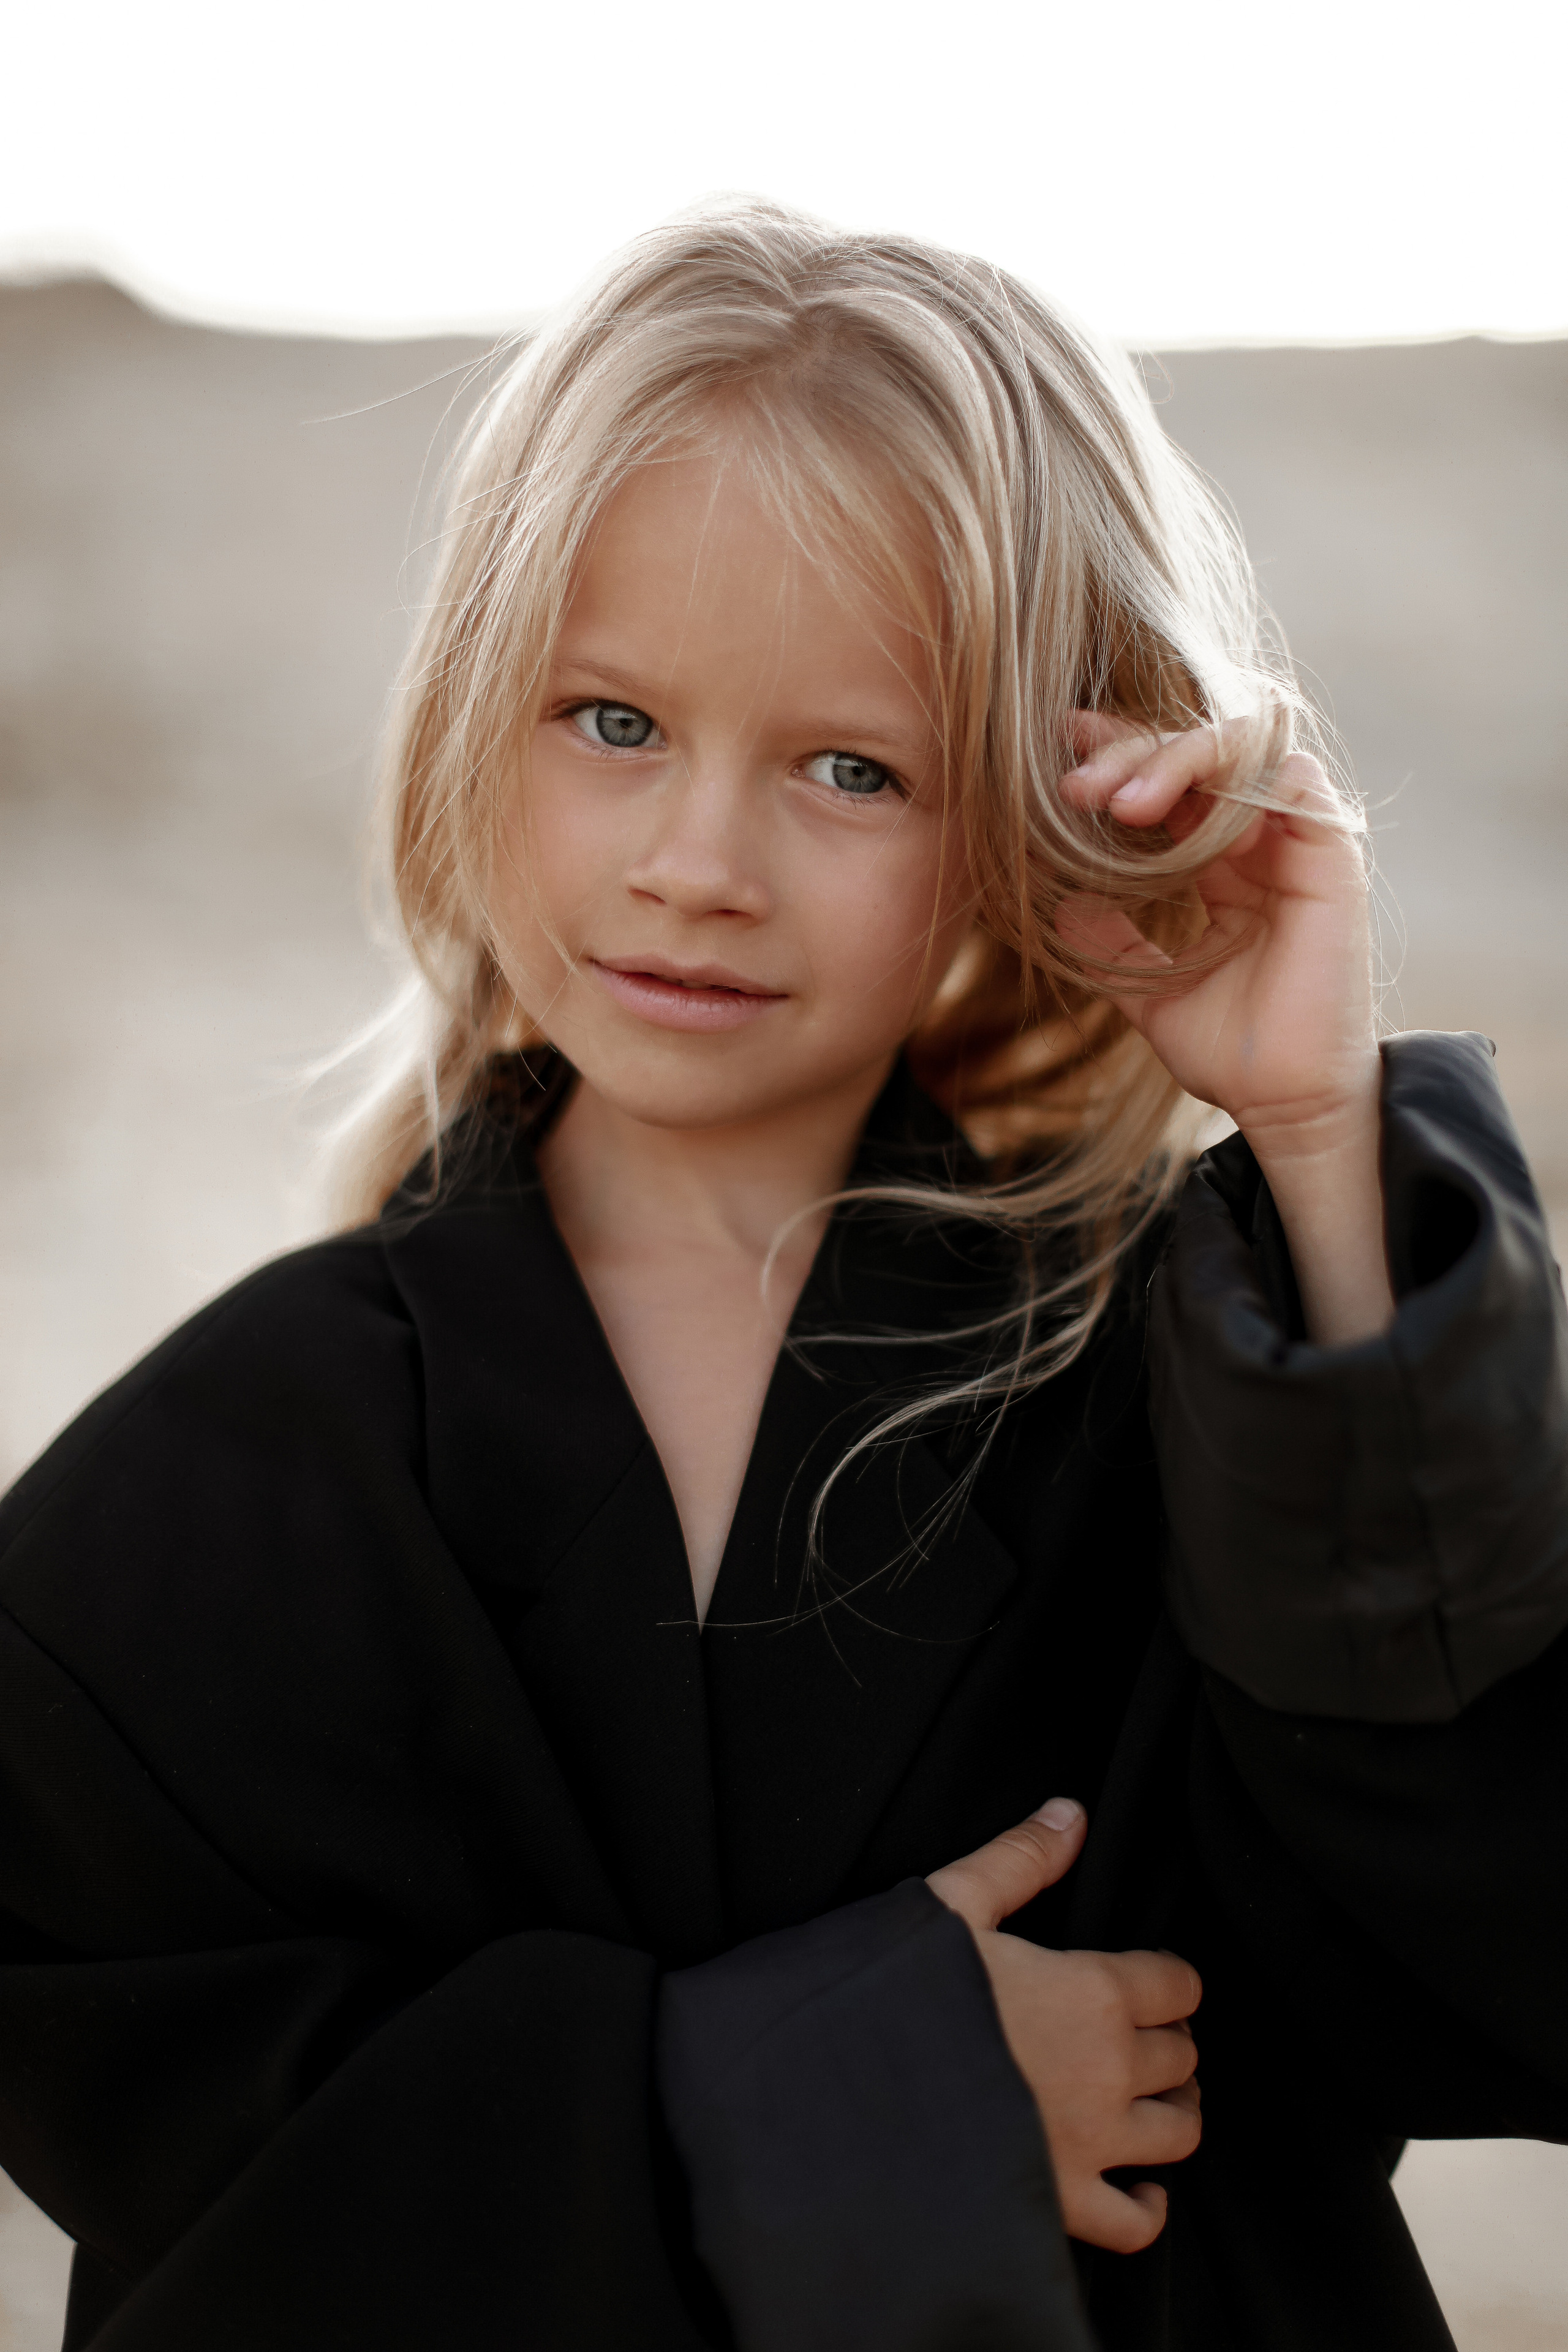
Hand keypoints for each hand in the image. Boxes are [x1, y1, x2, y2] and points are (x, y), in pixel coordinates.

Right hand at [928, 1800, 1201, 2252]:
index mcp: (1091, 1992)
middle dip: (1167, 2041)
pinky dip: (1149, 2206)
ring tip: (1149, 2098)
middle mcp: (1107, 2071)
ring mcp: (1090, 2145)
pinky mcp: (1062, 2203)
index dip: (1167, 1979)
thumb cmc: (895, 1991)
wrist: (843, 2095)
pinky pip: (1137, 2223)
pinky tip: (1138, 2186)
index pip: (1176, 1985)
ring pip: (1179, 2132)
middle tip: (1139, 2035)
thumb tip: (1071, 1813)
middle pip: (1181, 2056)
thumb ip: (1020, 1859)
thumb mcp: (952, 1904)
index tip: (1149, 1981)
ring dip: (1173, 2111)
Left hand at [1059, 714, 1393, 1342]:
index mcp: (1224, 867)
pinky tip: (1189, 822)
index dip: (1122, 753)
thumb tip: (1060, 908)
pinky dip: (1237, 784)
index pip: (1173, 782)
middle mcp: (1263, 844)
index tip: (1063, 748)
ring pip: (1243, 749)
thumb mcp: (1149, 991)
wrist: (1284, 1103)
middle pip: (1199, 753)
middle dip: (1132, 753)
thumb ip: (1110, 946)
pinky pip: (1291, 779)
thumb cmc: (1231, 1054)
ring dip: (1176, 759)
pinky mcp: (1331, 857)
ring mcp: (1299, 844)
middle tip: (1074, 788)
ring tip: (1118, 803)